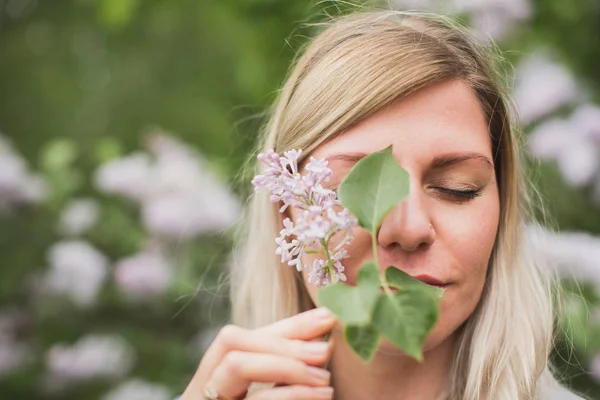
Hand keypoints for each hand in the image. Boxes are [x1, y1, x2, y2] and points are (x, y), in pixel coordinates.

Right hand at [180, 307, 336, 399]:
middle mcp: (203, 386)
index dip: (287, 325)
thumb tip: (323, 335)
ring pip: (236, 364)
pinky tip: (319, 396)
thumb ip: (285, 366)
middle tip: (326, 350)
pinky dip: (289, 395)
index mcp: (217, 376)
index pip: (248, 337)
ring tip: (325, 379)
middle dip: (284, 341)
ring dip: (286, 365)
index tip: (328, 317)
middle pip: (233, 341)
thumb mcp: (270, 388)